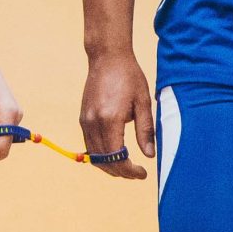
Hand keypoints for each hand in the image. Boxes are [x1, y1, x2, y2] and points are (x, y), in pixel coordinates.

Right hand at [78, 47, 155, 181]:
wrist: (107, 57)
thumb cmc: (129, 76)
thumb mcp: (143, 102)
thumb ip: (145, 130)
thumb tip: (149, 155)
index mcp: (110, 119)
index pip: (117, 157)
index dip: (130, 170)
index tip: (143, 173)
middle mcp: (93, 122)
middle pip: (103, 160)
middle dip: (120, 172)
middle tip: (137, 174)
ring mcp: (85, 120)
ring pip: (94, 155)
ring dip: (109, 166)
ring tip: (127, 167)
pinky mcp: (83, 118)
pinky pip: (89, 145)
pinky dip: (101, 155)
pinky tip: (114, 155)